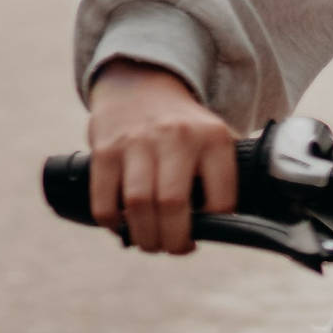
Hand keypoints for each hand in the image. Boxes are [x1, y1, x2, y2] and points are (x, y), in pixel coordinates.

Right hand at [86, 60, 237, 253]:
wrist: (141, 85)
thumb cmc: (183, 127)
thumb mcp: (214, 136)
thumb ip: (222, 172)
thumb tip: (228, 223)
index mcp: (212, 137)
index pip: (221, 196)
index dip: (215, 223)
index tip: (208, 230)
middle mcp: (177, 137)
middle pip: (173, 205)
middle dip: (173, 240)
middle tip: (174, 247)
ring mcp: (138, 142)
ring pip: (138, 205)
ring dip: (144, 237)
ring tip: (150, 243)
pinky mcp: (105, 151)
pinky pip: (105, 201)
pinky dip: (113, 223)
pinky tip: (123, 225)